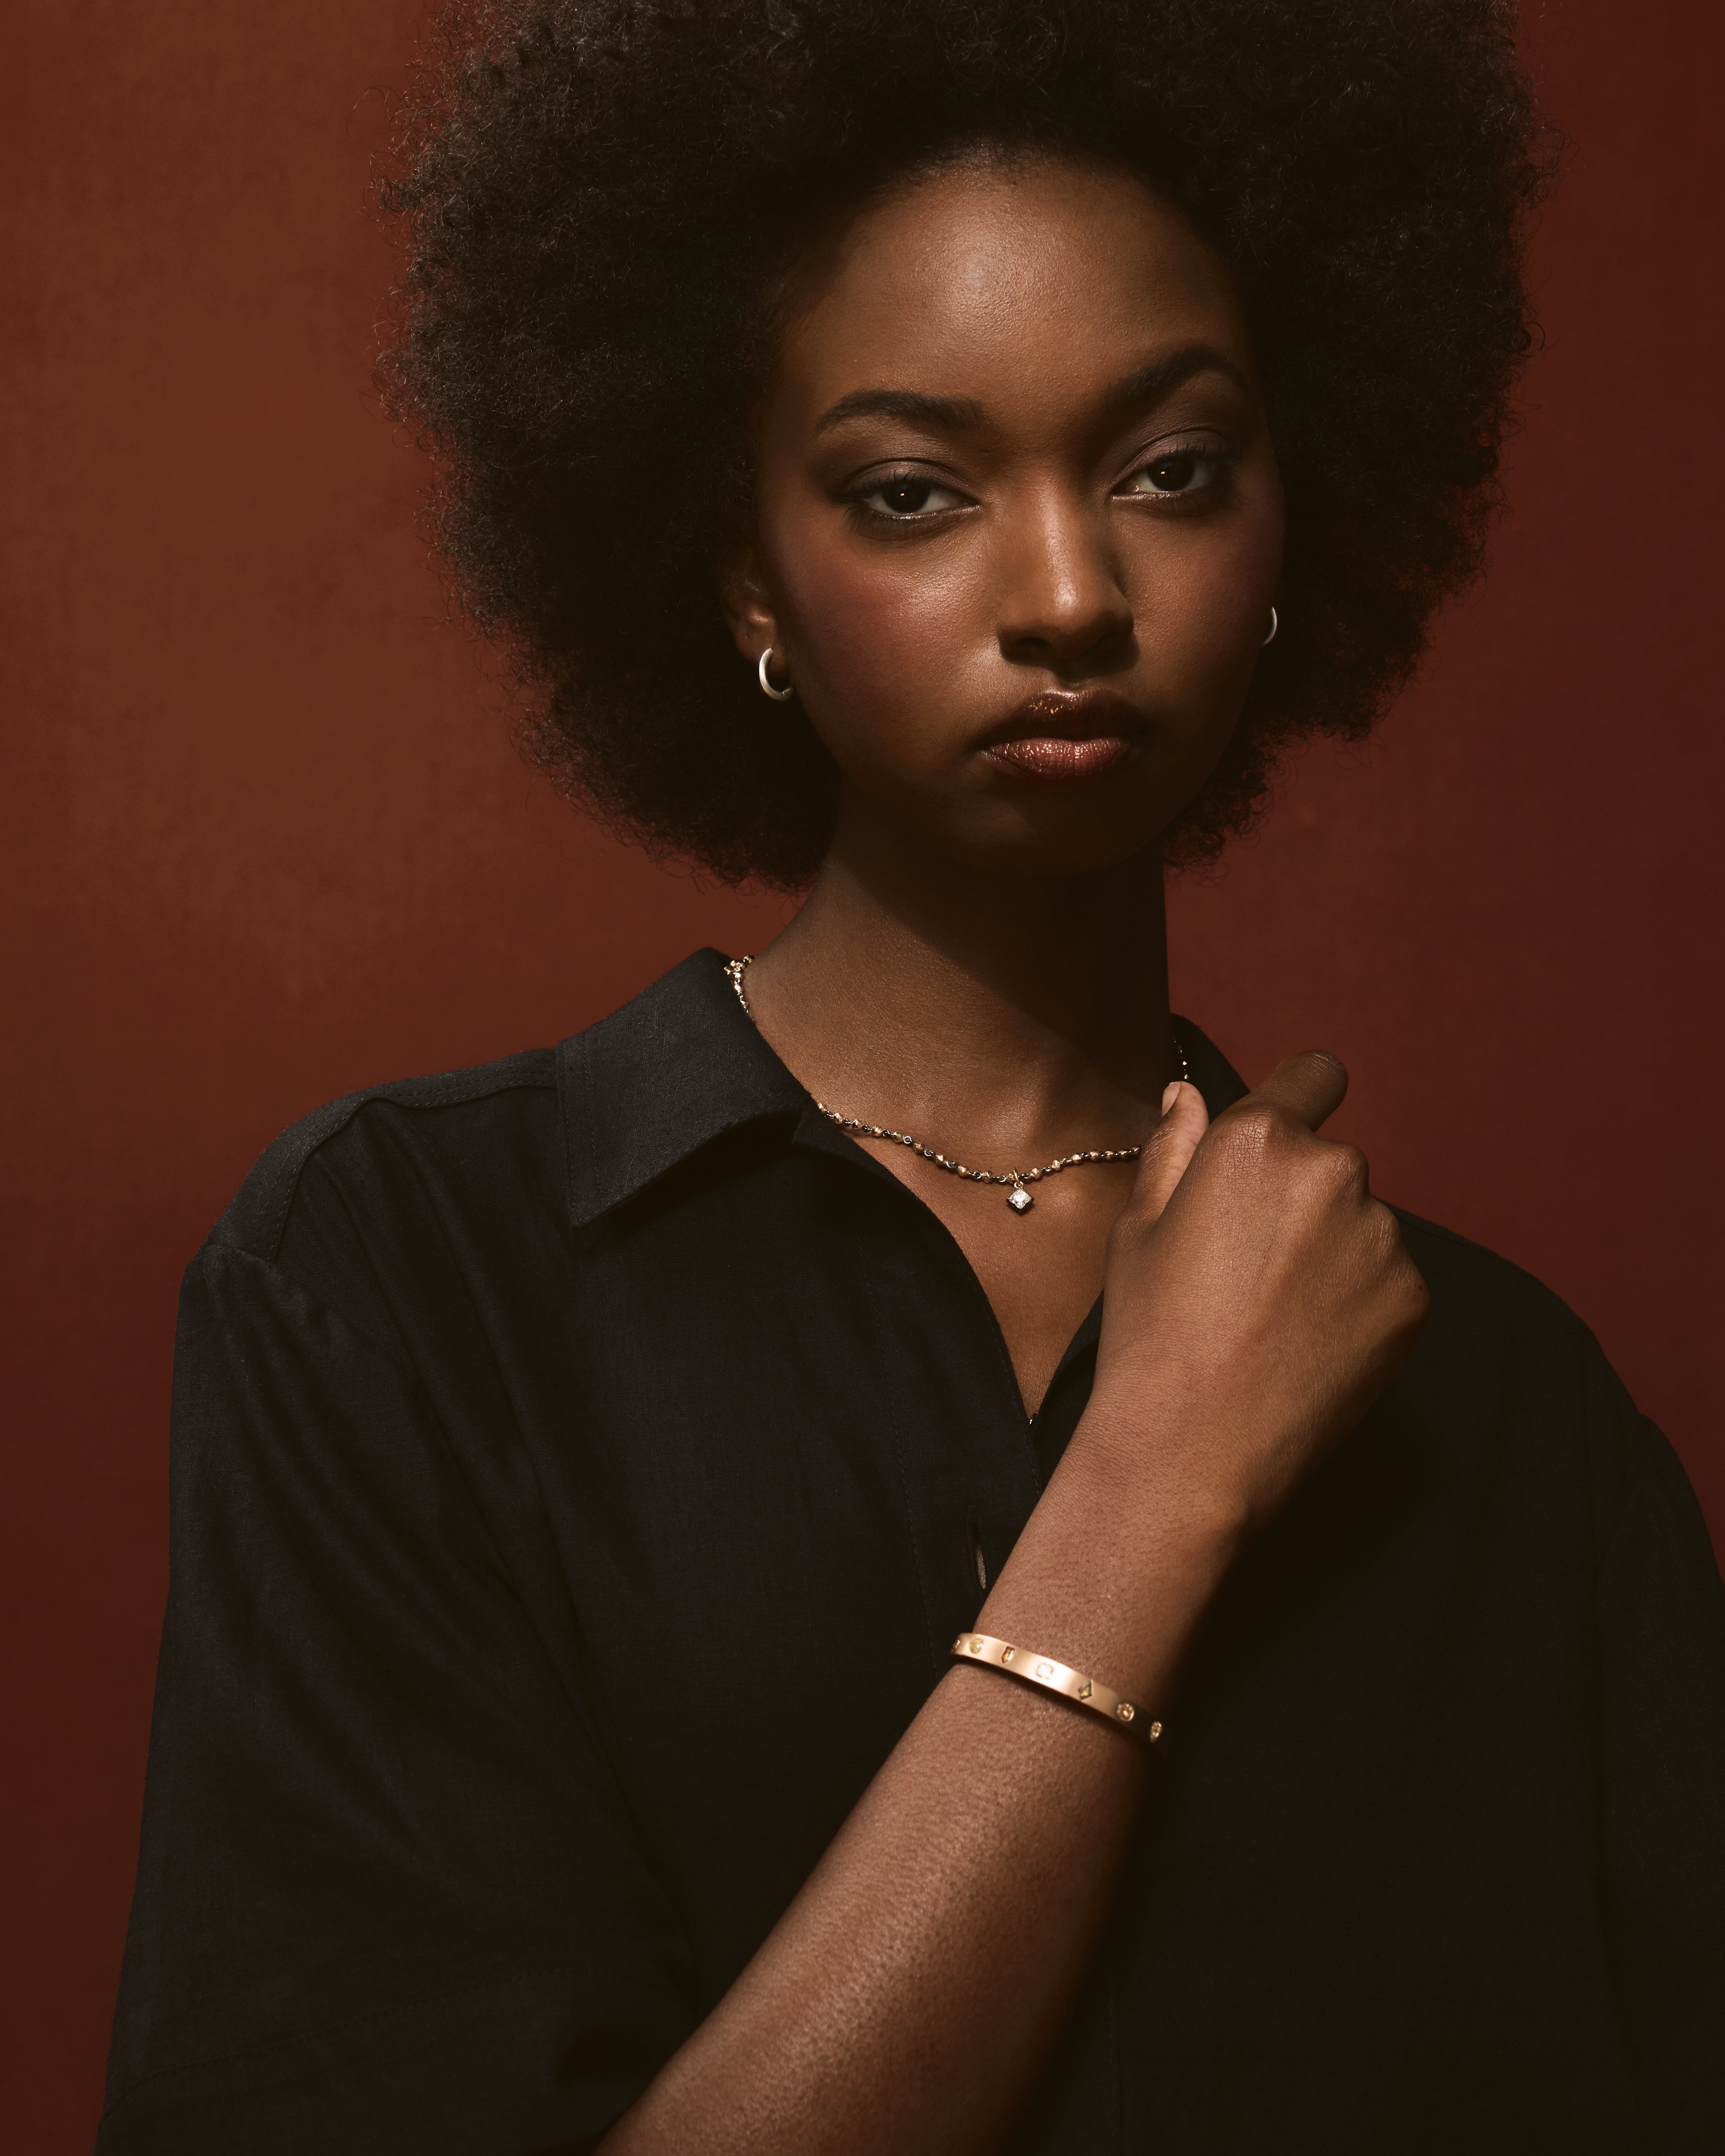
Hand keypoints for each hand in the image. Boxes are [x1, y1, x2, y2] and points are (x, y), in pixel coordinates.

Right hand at [1081, 1054, 1428, 1534]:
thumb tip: (1189, 1095)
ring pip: (1361, 1224)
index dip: (1300, 1096)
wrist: (1193, 1449)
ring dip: (1331, 1251)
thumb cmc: (1151, 1332)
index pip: (1314, 1074)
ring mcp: (1381, 1238)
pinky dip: (1358, 1302)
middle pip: (1331, 1162)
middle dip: (1301, 1197)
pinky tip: (1307, 1345)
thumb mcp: (1140, 1229)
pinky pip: (1388, 1279)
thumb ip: (1174, 1148)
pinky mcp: (1411, 1298)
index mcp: (1259, 1140)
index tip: (1286, 1139)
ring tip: (1274, 1317)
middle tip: (1248, 1266)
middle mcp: (1334, 1172)